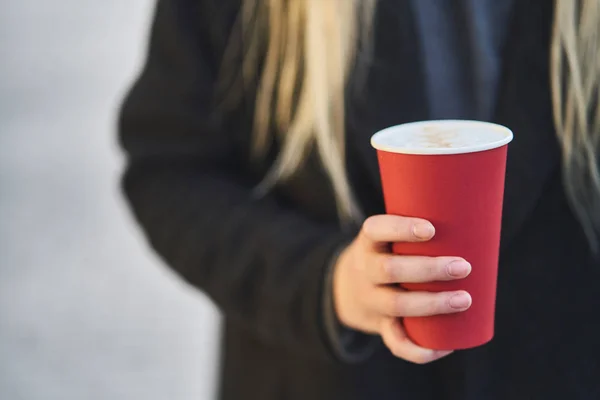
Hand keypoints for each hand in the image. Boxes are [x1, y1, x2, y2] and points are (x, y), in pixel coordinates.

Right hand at [332, 215, 471, 363]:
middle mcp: (365, 270)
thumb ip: (425, 229)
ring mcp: (371, 299)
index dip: (400, 229)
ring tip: (465, 300)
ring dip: (431, 304)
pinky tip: (446, 347)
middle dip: (428, 269)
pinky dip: (419, 349)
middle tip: (463, 267)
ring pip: (395, 305)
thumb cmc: (390, 253)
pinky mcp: (380, 324)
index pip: (375, 229)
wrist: (350, 288)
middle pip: (388, 270)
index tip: (431, 230)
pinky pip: (395, 341)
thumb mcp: (391, 237)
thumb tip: (481, 214)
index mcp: (368, 242)